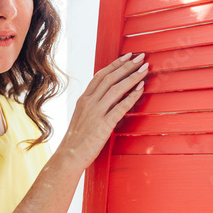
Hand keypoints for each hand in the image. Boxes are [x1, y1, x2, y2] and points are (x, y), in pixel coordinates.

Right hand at [58, 52, 147, 169]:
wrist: (69, 156)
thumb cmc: (77, 140)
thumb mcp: (82, 117)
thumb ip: (93, 106)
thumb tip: (108, 97)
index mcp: (83, 100)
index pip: (100, 76)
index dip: (115, 65)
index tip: (127, 56)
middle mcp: (89, 103)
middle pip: (110, 78)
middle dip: (127, 66)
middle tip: (141, 57)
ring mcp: (96, 113)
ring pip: (116, 89)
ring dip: (132, 77)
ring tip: (144, 69)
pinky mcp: (103, 125)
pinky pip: (120, 107)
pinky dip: (132, 96)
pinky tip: (141, 88)